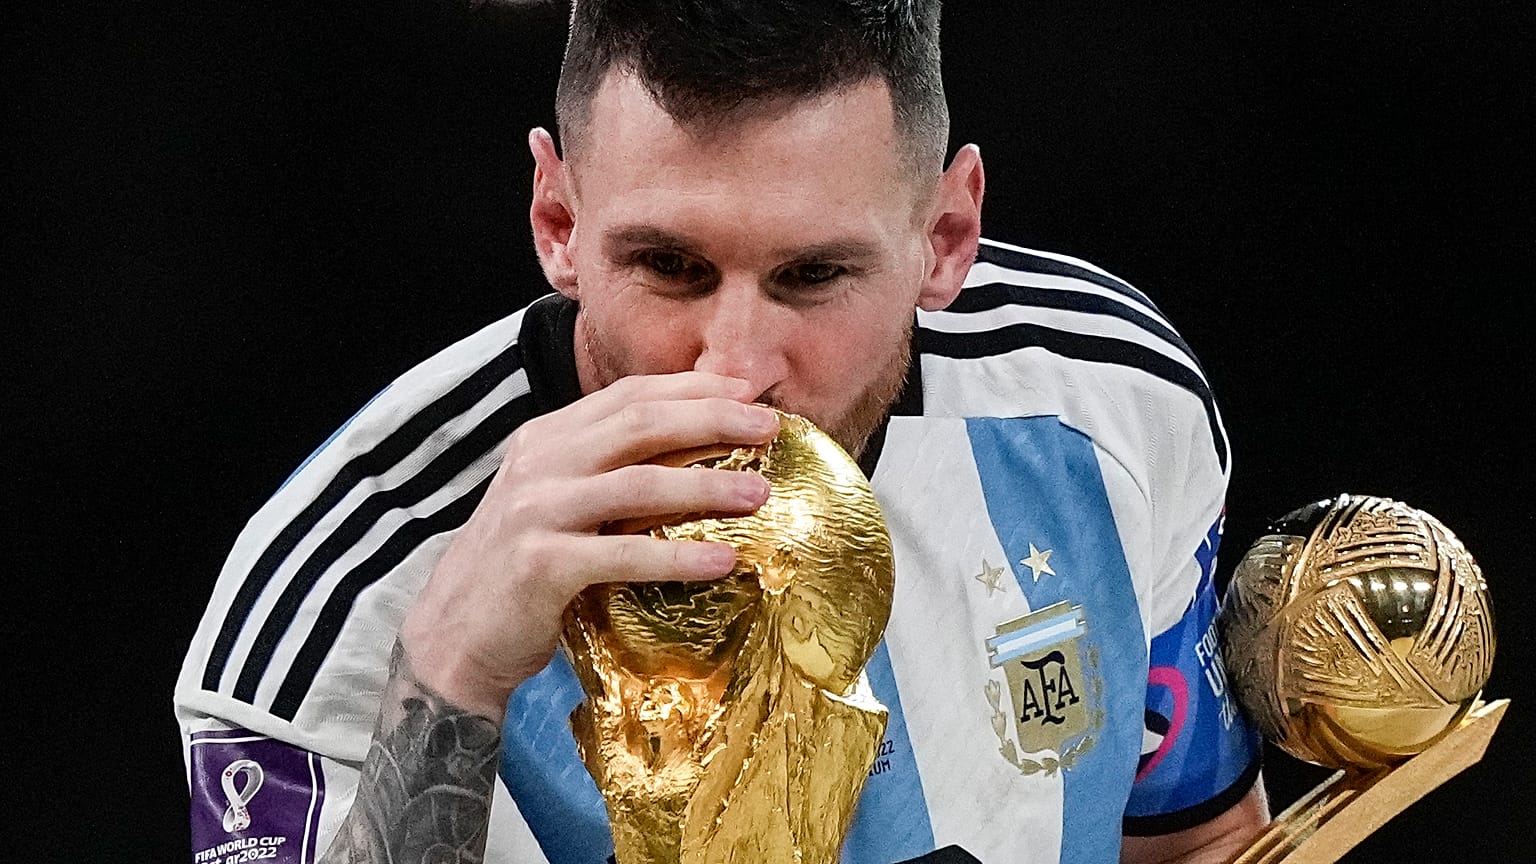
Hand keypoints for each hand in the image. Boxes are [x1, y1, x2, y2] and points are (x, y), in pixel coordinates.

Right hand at [398, 372, 779, 716]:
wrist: (453, 637)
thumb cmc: (522, 571)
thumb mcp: (559, 503)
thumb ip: (608, 471)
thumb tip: (695, 453)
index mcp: (548, 438)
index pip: (630, 395)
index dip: (694, 387)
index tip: (750, 390)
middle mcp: (540, 462)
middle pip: (640, 424)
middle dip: (712, 418)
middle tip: (769, 427)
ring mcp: (536, 511)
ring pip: (637, 483)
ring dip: (706, 485)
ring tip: (762, 493)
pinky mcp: (540, 565)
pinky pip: (622, 554)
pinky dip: (677, 556)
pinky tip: (723, 562)